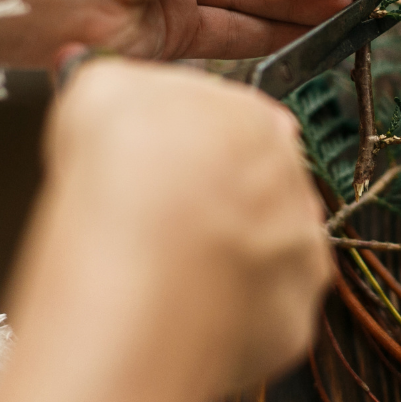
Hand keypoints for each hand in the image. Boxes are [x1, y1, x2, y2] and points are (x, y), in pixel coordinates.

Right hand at [0, 59, 330, 401]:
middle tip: (157, 225)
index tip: (153, 171)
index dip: (185, 152)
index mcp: (255, 118)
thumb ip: (122, 86)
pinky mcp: (294, 311)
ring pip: (264, 252)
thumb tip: (116, 88)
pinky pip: (262, 311)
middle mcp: (293, 179)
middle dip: (212, 205)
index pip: (230, 127)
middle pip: (254, 189)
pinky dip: (228, 315)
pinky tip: (186, 311)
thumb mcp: (101, 92)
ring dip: (224, 259)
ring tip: (166, 273)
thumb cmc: (124, 176)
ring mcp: (299, 248)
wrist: (144, 266)